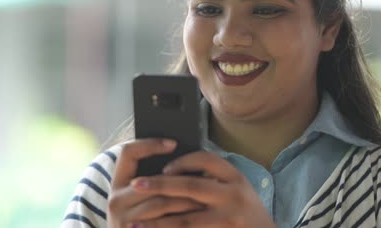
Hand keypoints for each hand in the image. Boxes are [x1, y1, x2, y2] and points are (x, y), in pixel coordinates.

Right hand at [108, 139, 205, 227]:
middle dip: (181, 180)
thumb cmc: (142, 221)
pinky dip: (182, 220)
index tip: (173, 143)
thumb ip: (154, 182)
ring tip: (207, 197)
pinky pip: (163, 224)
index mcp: (117, 184)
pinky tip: (199, 219)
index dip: (150, 144)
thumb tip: (183, 158)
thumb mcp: (138, 199)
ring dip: (187, 200)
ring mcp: (123, 220)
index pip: (128, 152)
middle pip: (152, 182)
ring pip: (160, 203)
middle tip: (206, 175)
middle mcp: (115, 201)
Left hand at [128, 151, 276, 227]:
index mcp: (235, 178)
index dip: (183, 161)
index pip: (207, 159)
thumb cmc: (246, 215)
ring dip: (157, 222)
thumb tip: (174, 171)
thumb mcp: (237, 190)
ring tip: (134, 223)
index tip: (164, 167)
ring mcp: (230, 218)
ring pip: (186, 219)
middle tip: (136, 185)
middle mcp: (234, 195)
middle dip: (160, 185)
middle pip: (191, 186)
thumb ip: (214, 180)